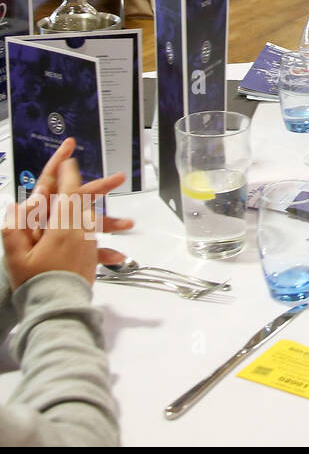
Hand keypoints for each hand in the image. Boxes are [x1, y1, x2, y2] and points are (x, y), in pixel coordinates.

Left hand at [15, 139, 132, 264]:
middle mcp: (40, 227)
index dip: (60, 160)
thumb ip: (68, 197)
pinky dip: (100, 248)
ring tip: (127, 225)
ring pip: (81, 222)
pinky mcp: (62, 258)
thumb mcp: (65, 229)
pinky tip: (117, 256)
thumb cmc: (57, 270)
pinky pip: (83, 246)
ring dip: (106, 223)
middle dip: (97, 192)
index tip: (71, 143)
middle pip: (69, 199)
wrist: (55, 311)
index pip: (48, 181)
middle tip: (119, 180)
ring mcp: (51, 243)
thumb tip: (67, 170)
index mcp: (35, 217)